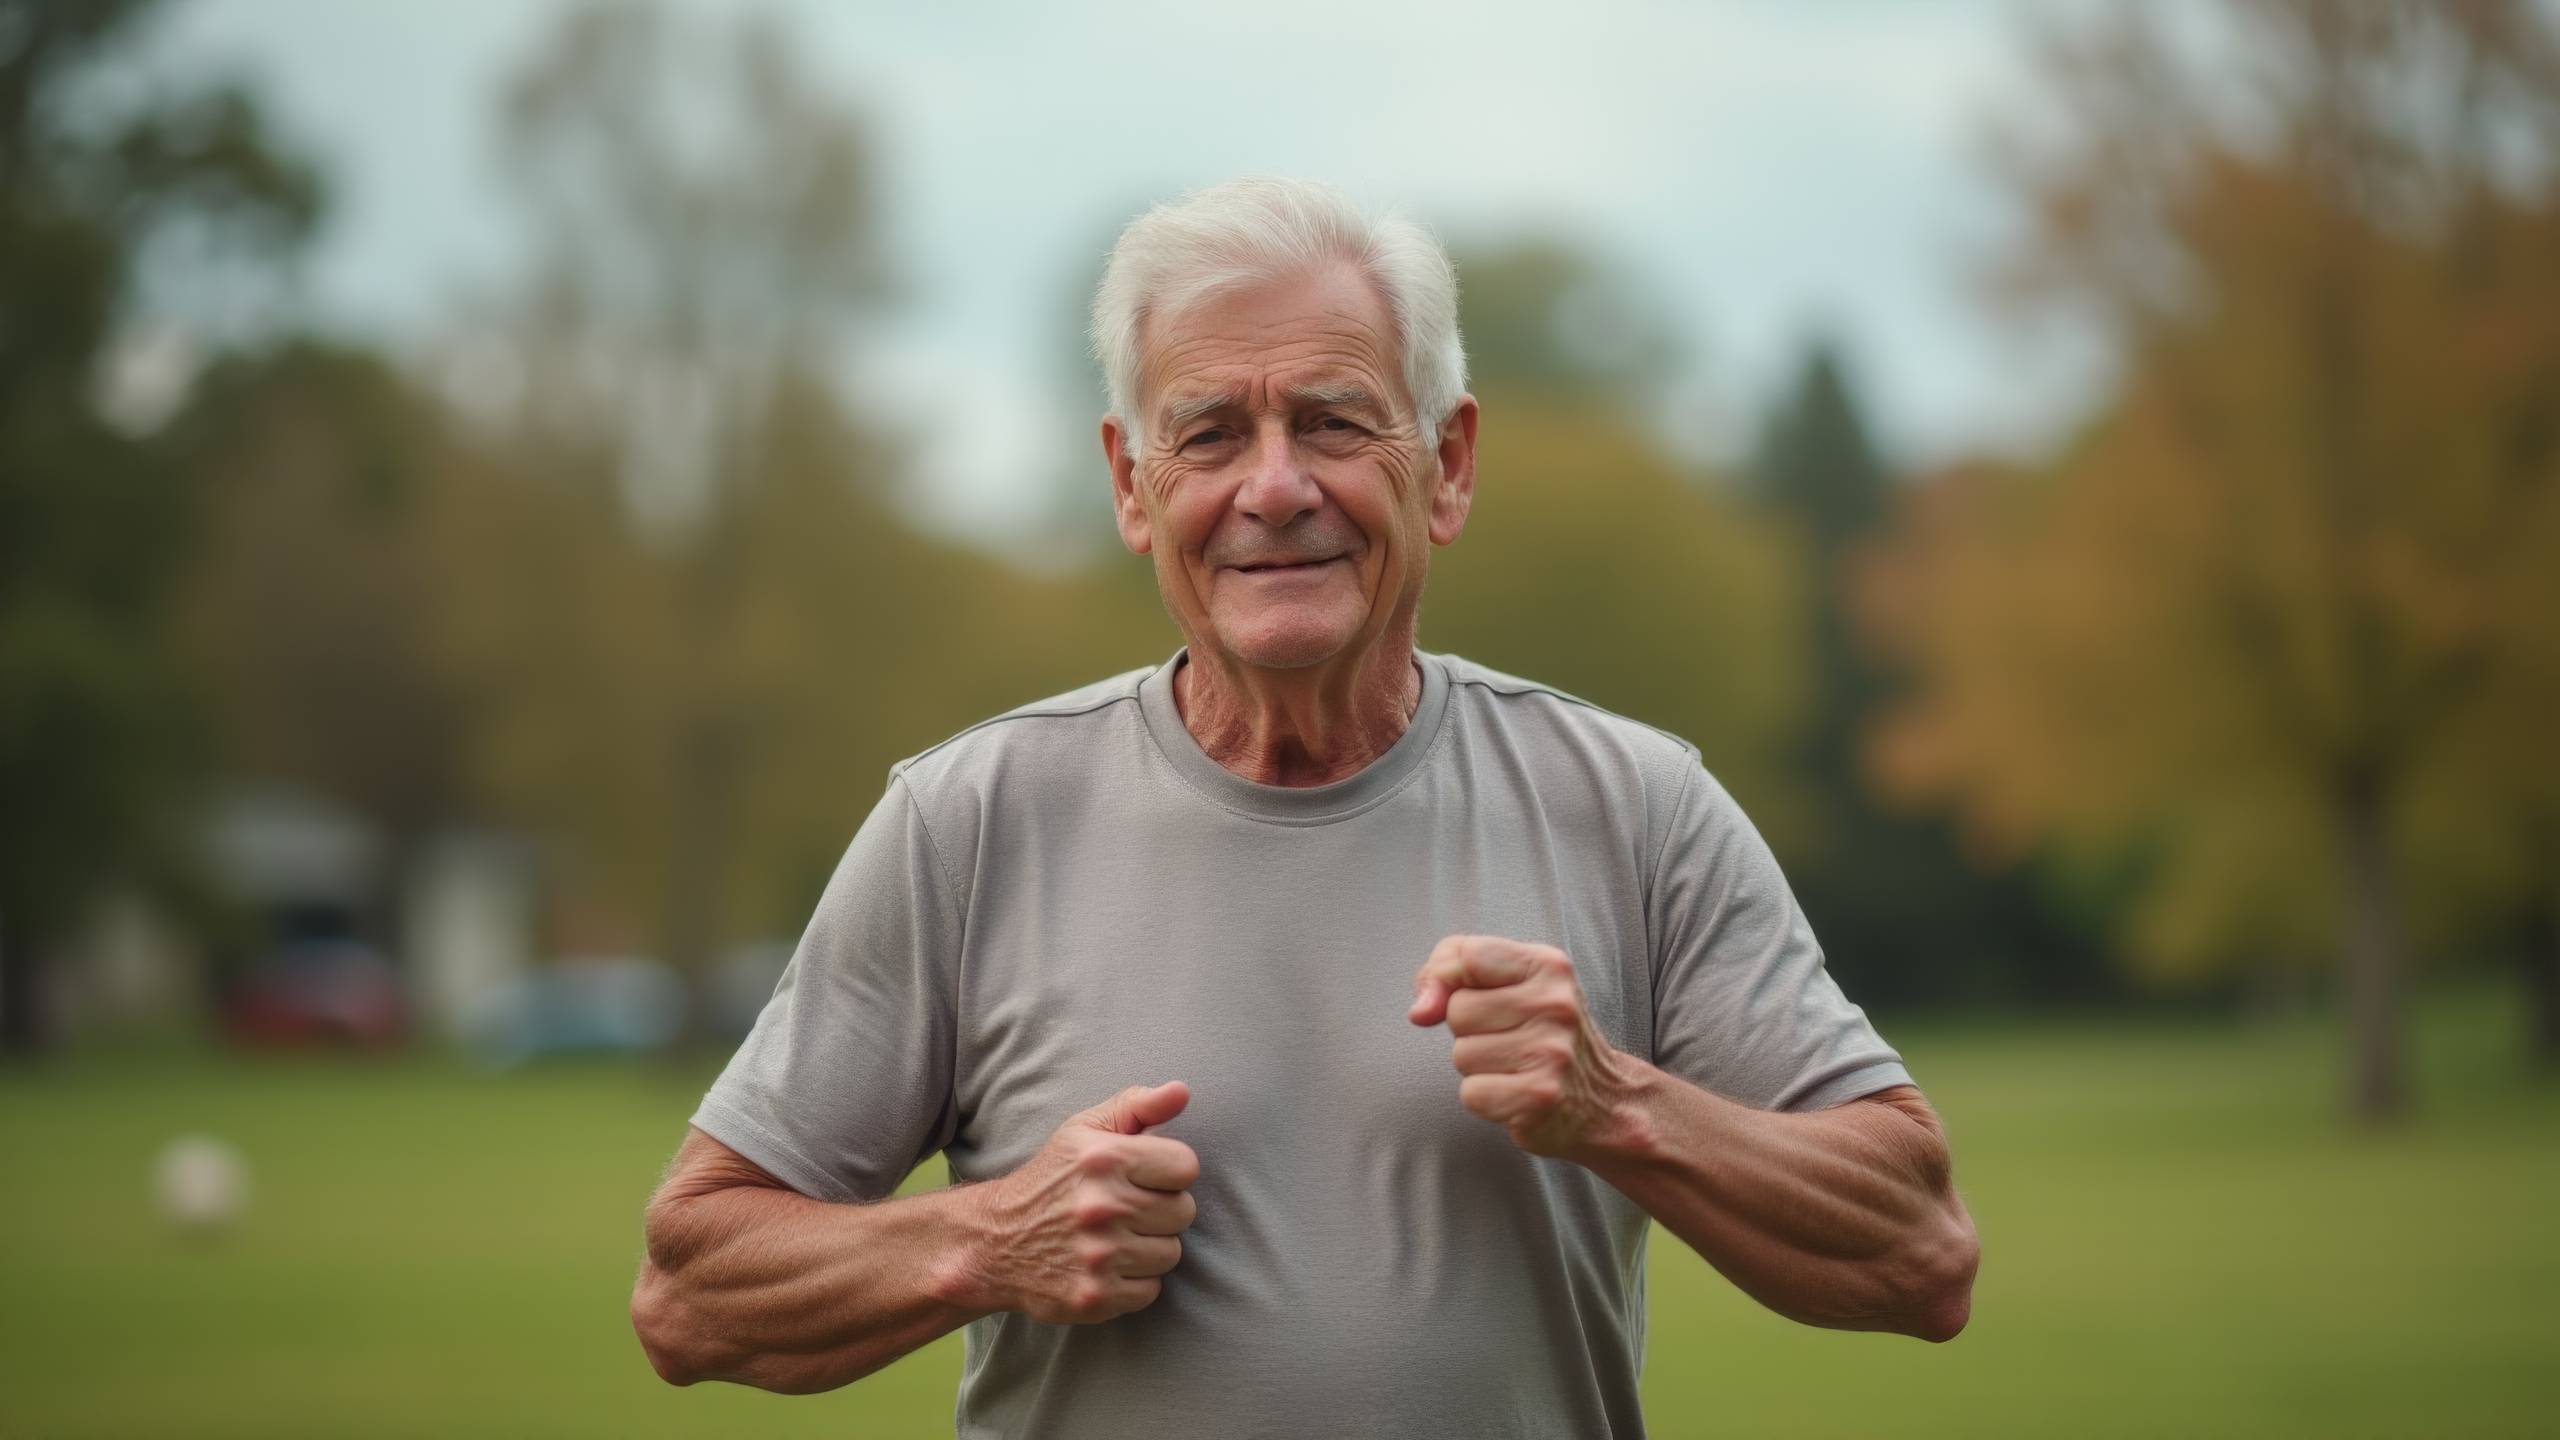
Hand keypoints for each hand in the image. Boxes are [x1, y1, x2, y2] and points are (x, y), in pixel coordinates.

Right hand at [959, 1081, 1199, 1323]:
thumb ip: (1137, 1106)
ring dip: (1149, 1248)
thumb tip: (1182, 1091)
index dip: (1169, 1172)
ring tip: (1116, 1238)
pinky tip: (1107, 1267)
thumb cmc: (1051, 1181)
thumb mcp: (1084, 1131)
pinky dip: (1134, 1283)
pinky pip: (1151, 1290)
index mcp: (1104, 1159)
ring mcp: (1098, 1255)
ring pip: (1170, 1253)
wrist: (994, 1242)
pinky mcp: (1094, 1296)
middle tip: (1127, 1210)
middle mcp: (1101, 1206)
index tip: (1144, 1177)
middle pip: (1184, 1212)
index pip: (1186, 1166)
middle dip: (1160, 1210)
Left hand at [1408, 935, 1641, 1158]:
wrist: (1602, 1100)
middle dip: (1470, 1031)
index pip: (1466, 955)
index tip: (1470, 995)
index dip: (1449, 980)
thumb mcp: (1508, 983)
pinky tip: (1517, 1093)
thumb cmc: (1542, 1035)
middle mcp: (1555, 1004)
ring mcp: (1551, 1052)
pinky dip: (1486, 1099)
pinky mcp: (1539, 1096)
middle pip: (1457, 1010)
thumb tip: (1420, 1010)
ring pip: (1461, 1054)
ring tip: (1516, 1066)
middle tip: (1510, 1040)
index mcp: (1548, 966)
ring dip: (1478, 1067)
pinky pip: (1471, 1094)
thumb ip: (1450, 972)